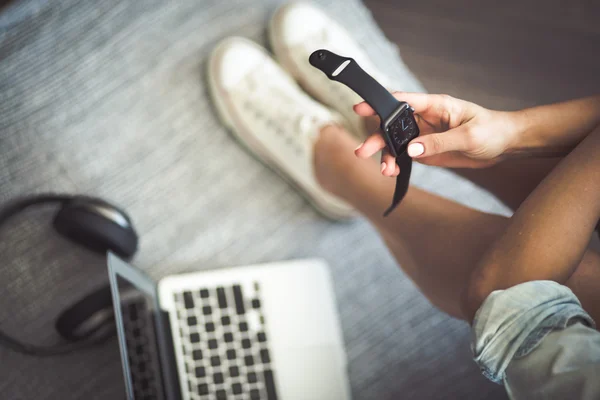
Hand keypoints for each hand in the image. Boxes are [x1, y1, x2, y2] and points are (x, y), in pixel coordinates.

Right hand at [353, 92, 518, 175]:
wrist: (506, 145)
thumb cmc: (492, 131)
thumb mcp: (468, 136)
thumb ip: (439, 142)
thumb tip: (410, 150)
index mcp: (435, 106)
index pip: (402, 101)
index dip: (380, 104)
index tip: (360, 108)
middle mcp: (425, 118)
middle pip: (393, 125)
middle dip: (377, 137)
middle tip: (362, 152)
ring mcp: (423, 135)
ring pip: (396, 143)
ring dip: (385, 155)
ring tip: (383, 170)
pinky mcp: (426, 150)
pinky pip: (404, 155)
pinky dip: (395, 163)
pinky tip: (392, 172)